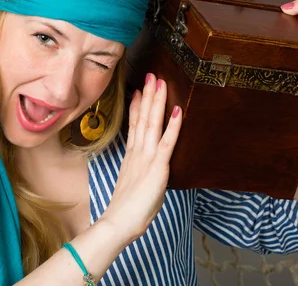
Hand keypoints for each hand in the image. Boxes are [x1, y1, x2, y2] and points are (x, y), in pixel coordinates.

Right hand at [100, 73, 182, 241]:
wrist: (119, 222)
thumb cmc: (127, 210)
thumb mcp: (132, 185)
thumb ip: (137, 172)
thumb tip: (140, 168)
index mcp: (131, 156)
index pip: (134, 125)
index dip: (136, 106)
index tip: (138, 90)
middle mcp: (138, 152)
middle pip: (142, 118)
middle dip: (148, 95)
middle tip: (151, 75)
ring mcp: (147, 157)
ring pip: (153, 123)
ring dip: (157, 101)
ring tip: (160, 82)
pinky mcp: (158, 167)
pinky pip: (167, 142)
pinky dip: (173, 125)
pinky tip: (177, 109)